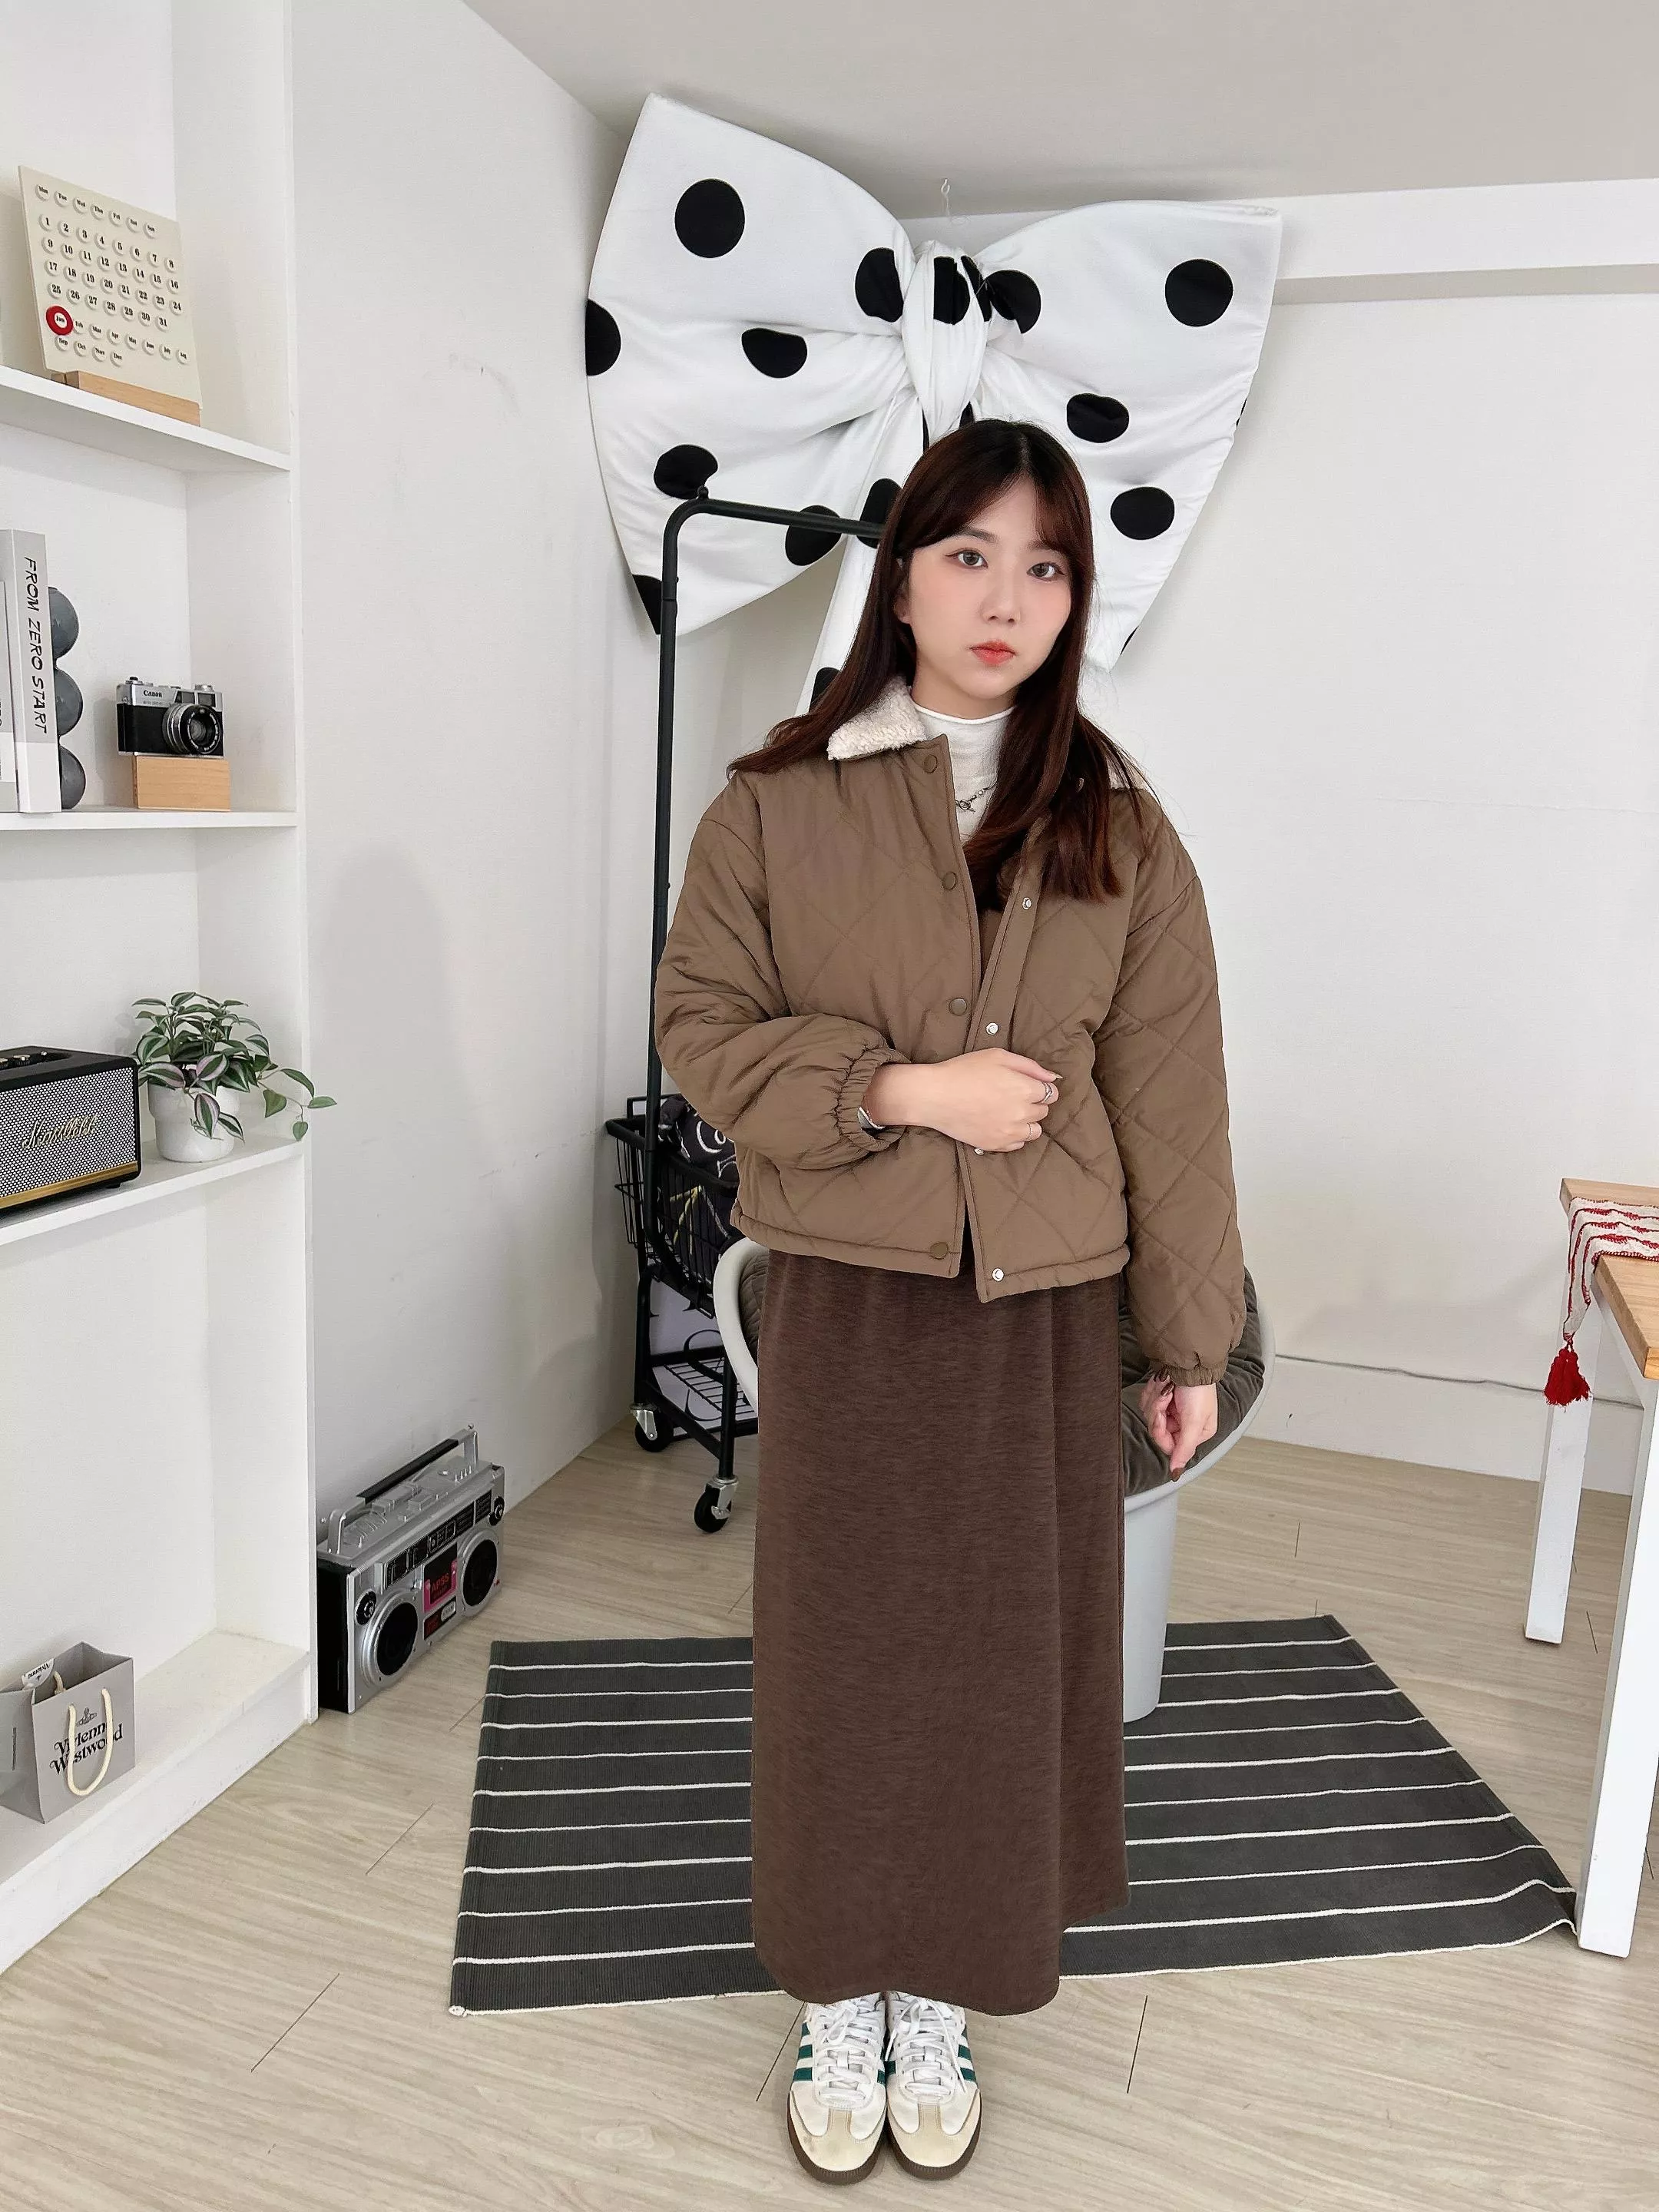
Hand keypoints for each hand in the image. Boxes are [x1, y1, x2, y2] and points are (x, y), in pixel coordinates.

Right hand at [864, 1051, 1059, 1151]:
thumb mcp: (998, 1056)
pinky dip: (1014, 1135)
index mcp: (1025, 1089)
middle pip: (1043, 1111)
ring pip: (1034, 1131)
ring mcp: (1010, 1132)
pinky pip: (1018, 1144)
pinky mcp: (996, 1145)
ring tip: (1008, 1112)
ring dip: (1027, 1121)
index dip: (1040, 1087)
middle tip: (1012, 1095)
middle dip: (1033, 1103)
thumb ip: (1030, 1066)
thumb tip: (1053, 1077)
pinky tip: (1000, 1124)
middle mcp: (1022, 1113)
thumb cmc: (964, 1071)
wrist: (934, 1096)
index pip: (1051, 1093)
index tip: (1027, 1085)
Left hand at [1138, 1376, 1217, 1475]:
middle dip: (1159, 1410)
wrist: (1190, 1362)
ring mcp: (1171, 1411)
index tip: (1161, 1415)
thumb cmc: (1198, 1390)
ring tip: (1167, 1386)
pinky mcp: (1161, 1398)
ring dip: (1156, 1398)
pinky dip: (1152, 1390)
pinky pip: (1146, 1401)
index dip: (1161, 1431)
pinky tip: (1162, 1382)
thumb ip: (1185, 1448)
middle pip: (1157, 1430)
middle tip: (1167, 1396)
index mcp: (1196, 1433)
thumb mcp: (1195, 1421)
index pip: (1169, 1445)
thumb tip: (1176, 1472)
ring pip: (1150, 1415)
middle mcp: (1183, 1424)